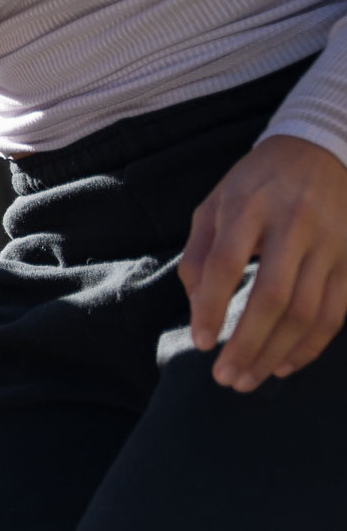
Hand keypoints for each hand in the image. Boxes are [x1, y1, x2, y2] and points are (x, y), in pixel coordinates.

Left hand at [179, 134, 346, 389]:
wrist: (320, 151)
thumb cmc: (255, 185)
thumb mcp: (214, 205)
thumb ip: (199, 254)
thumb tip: (197, 308)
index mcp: (249, 206)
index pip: (227, 263)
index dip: (211, 307)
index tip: (201, 343)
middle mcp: (294, 225)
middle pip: (272, 296)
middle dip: (247, 343)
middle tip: (224, 377)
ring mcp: (330, 244)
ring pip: (307, 311)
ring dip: (276, 352)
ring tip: (248, 379)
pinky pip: (335, 313)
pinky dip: (310, 345)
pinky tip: (284, 365)